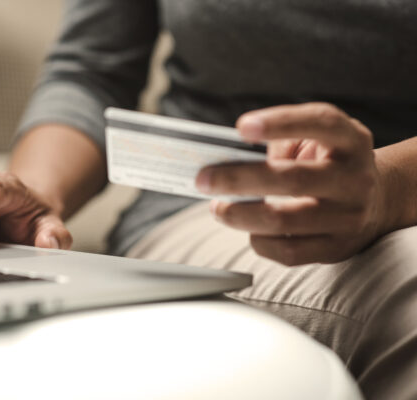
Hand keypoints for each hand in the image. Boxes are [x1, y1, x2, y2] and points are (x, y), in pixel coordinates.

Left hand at [195, 102, 385, 265]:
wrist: (377, 201)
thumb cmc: (327, 164)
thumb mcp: (316, 140)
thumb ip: (280, 141)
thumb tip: (225, 162)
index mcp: (351, 141)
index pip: (320, 122)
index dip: (280, 123)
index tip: (241, 128)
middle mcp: (355, 178)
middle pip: (291, 180)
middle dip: (238, 179)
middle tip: (203, 179)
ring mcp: (349, 217)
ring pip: (283, 221)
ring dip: (239, 215)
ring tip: (217, 207)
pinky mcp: (337, 248)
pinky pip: (287, 252)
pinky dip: (258, 241)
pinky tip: (247, 228)